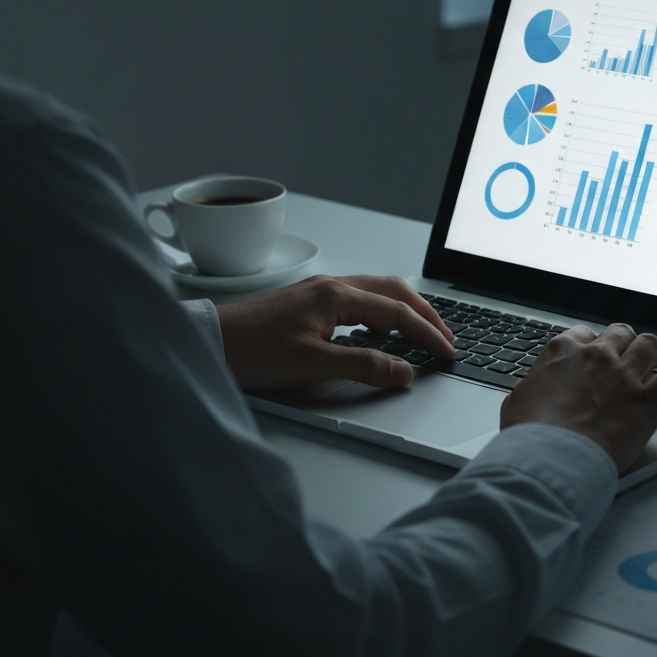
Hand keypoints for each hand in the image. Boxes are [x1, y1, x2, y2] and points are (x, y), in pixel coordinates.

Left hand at [216, 275, 454, 390]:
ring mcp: (319, 291)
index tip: (446, 352)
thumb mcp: (312, 365)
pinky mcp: (308, 302)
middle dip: (425, 314)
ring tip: (423, 331)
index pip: (397, 312)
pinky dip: (382, 311)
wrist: (209, 342)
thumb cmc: (252, 351)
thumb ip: (363, 366)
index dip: (427, 334)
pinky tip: (382, 330)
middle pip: (394, 291)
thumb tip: (403, 370)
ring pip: (377, 292)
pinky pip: (359, 299)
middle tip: (446, 337)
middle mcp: (331, 286)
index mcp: (336, 296)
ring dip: (405, 310)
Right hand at [500, 324, 656, 473]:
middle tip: (622, 363)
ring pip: (650, 345)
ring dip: (650, 356)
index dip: (590, 348)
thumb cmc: (530, 436)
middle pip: (620, 333)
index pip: (583, 334)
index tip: (592, 361)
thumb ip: (534, 389)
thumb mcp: (517, 403)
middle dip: (623, 346)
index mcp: (562, 352)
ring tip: (650, 369)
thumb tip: (534, 393)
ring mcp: (624, 376)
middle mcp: (596, 356)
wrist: (552, 459)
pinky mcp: (647, 400)